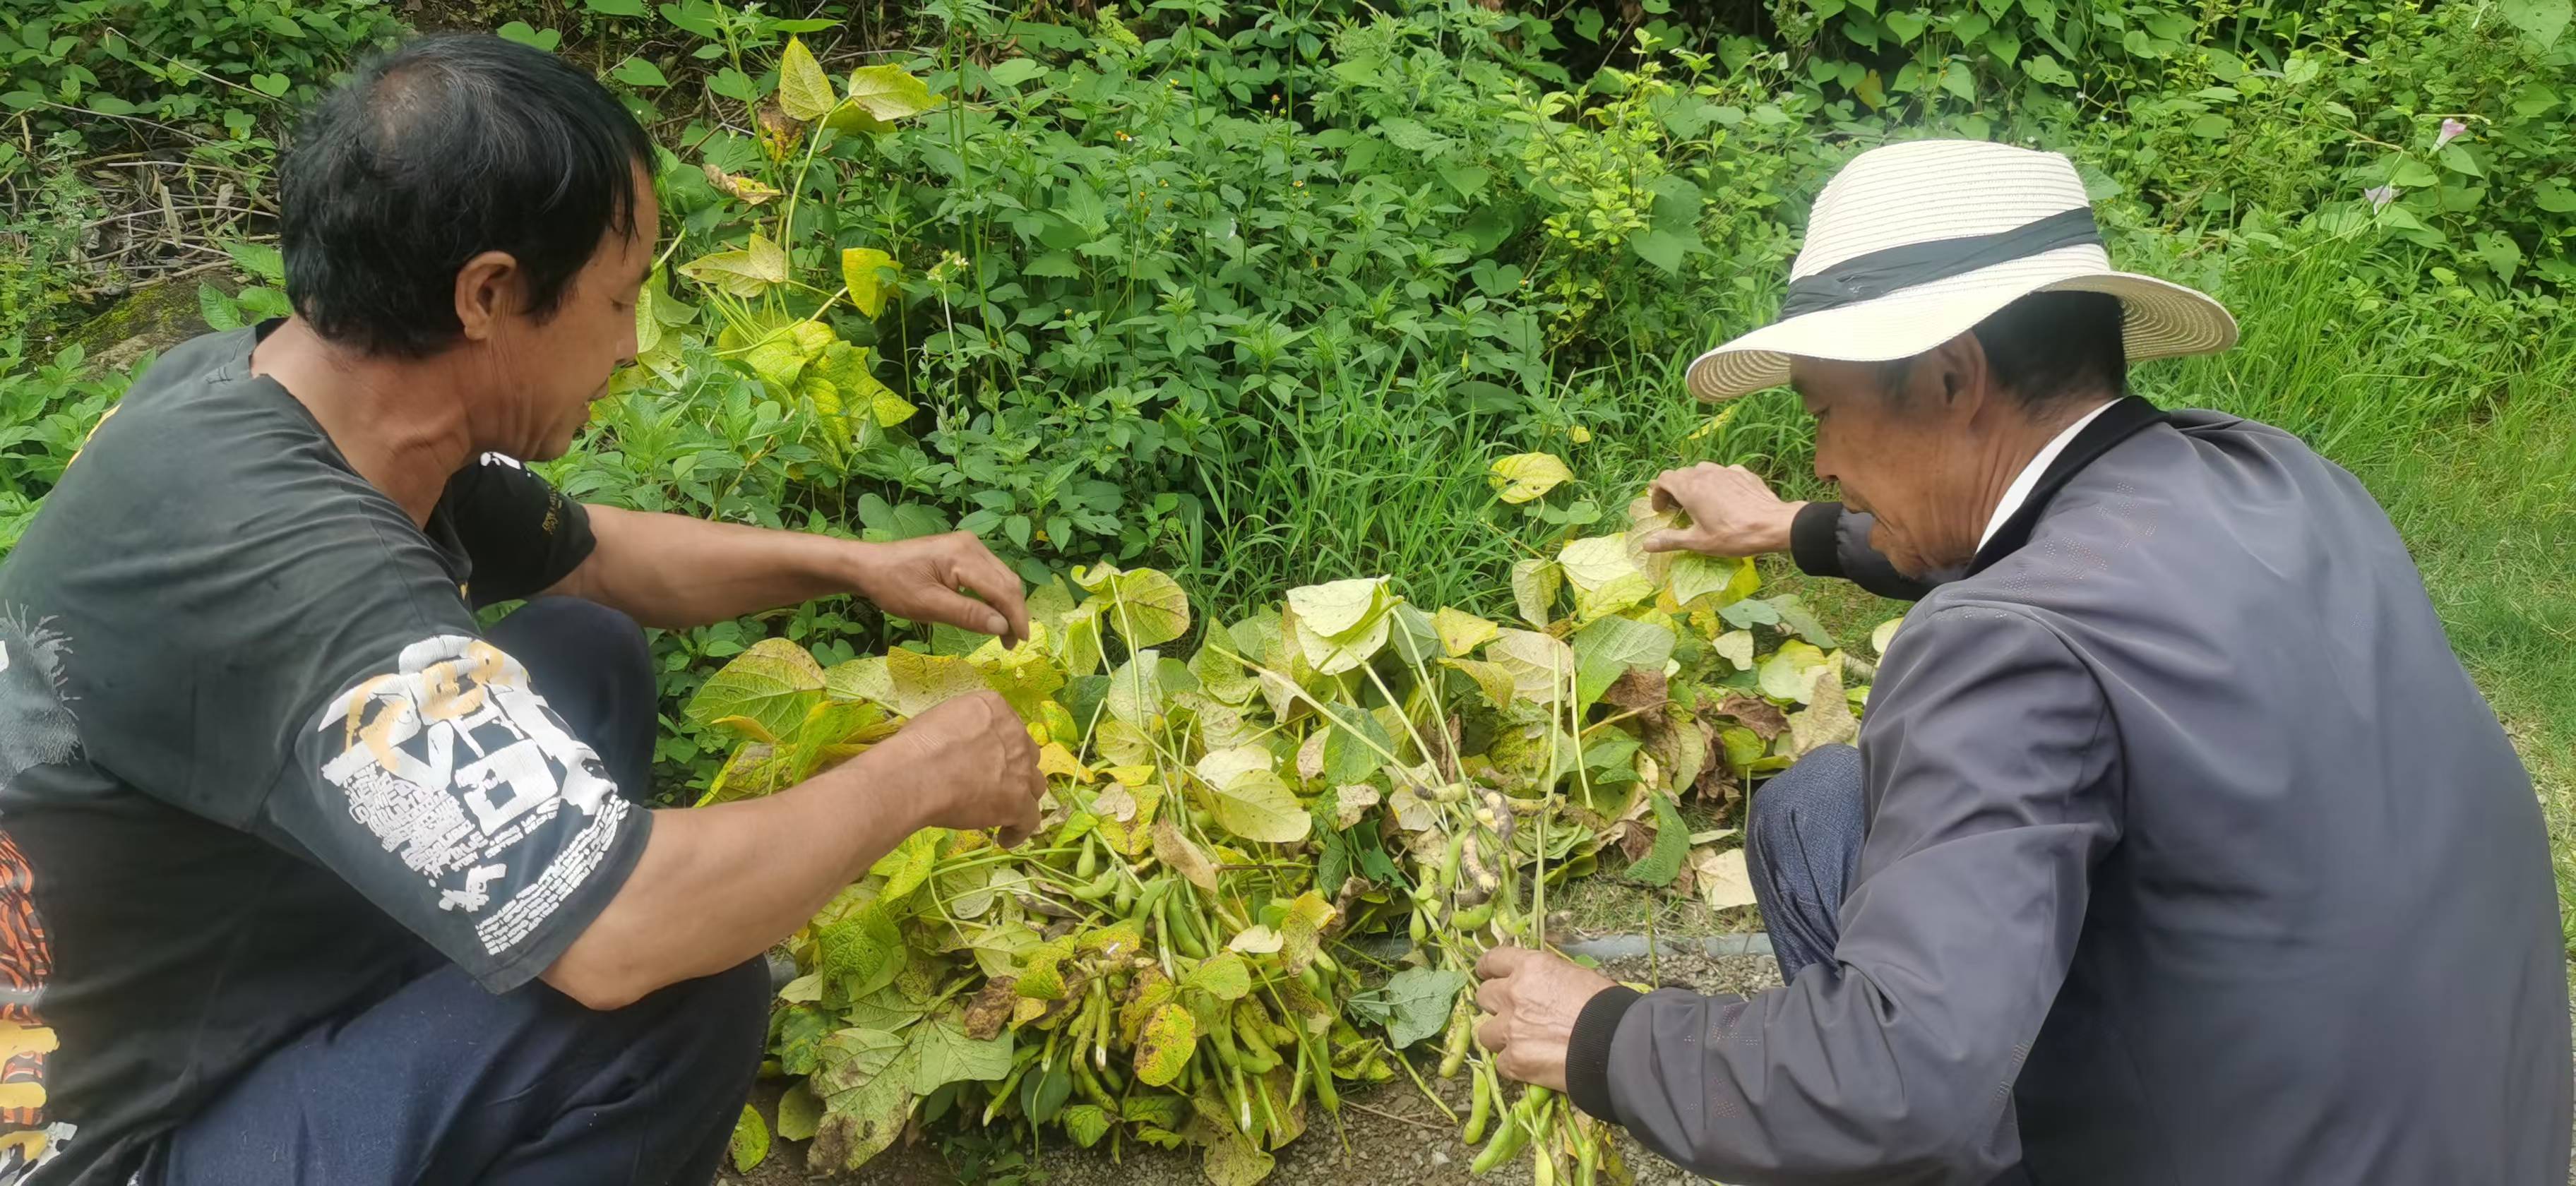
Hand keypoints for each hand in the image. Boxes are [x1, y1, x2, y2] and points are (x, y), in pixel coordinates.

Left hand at [849, 533, 1031, 646]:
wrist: (869, 566)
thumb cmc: (893, 586)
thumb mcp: (929, 605)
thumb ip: (968, 614)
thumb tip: (1002, 626)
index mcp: (964, 556)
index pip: (1003, 589)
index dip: (1015, 617)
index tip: (1019, 643)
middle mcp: (972, 546)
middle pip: (1007, 582)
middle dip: (1014, 613)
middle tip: (1010, 644)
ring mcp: (968, 546)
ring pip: (1002, 578)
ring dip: (1005, 606)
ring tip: (1001, 633)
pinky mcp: (963, 551)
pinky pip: (989, 575)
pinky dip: (994, 596)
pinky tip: (989, 613)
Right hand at [880, 691, 1044, 846]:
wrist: (918, 774)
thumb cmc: (918, 745)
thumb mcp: (941, 719)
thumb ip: (961, 729)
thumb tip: (956, 746)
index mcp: (995, 709)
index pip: (1007, 728)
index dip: (999, 746)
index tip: (988, 759)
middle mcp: (1015, 736)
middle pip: (1026, 755)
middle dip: (1015, 769)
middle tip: (996, 784)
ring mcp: (1020, 770)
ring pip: (1034, 785)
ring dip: (1022, 796)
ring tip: (1005, 811)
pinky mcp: (1018, 802)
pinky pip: (1030, 819)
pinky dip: (1019, 830)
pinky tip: (1005, 839)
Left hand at [1472, 947, 1617, 1090]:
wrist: (1616, 1045)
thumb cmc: (1607, 1007)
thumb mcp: (1578, 976)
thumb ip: (1550, 979)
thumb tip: (1544, 987)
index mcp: (1530, 967)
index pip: (1493, 960)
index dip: (1488, 969)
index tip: (1487, 974)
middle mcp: (1513, 994)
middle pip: (1484, 996)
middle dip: (1495, 1004)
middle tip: (1511, 1013)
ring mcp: (1510, 1029)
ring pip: (1485, 1032)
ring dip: (1500, 1037)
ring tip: (1521, 1043)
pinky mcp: (1514, 1061)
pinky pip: (1501, 1062)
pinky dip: (1514, 1064)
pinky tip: (1532, 1064)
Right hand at [1641, 463, 1805, 556]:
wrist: (1774, 525)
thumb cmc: (1733, 535)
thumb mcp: (1699, 542)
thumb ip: (1671, 540)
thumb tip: (1646, 544)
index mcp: (1690, 488)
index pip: (1664, 479)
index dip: (1658, 493)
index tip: (1662, 511)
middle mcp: (1705, 473)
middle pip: (1682, 474)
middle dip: (1675, 489)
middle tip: (1678, 510)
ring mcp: (1726, 471)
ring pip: (1703, 470)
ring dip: (1696, 483)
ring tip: (1701, 502)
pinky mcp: (1744, 473)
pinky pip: (1724, 473)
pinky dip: (1718, 483)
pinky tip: (1725, 498)